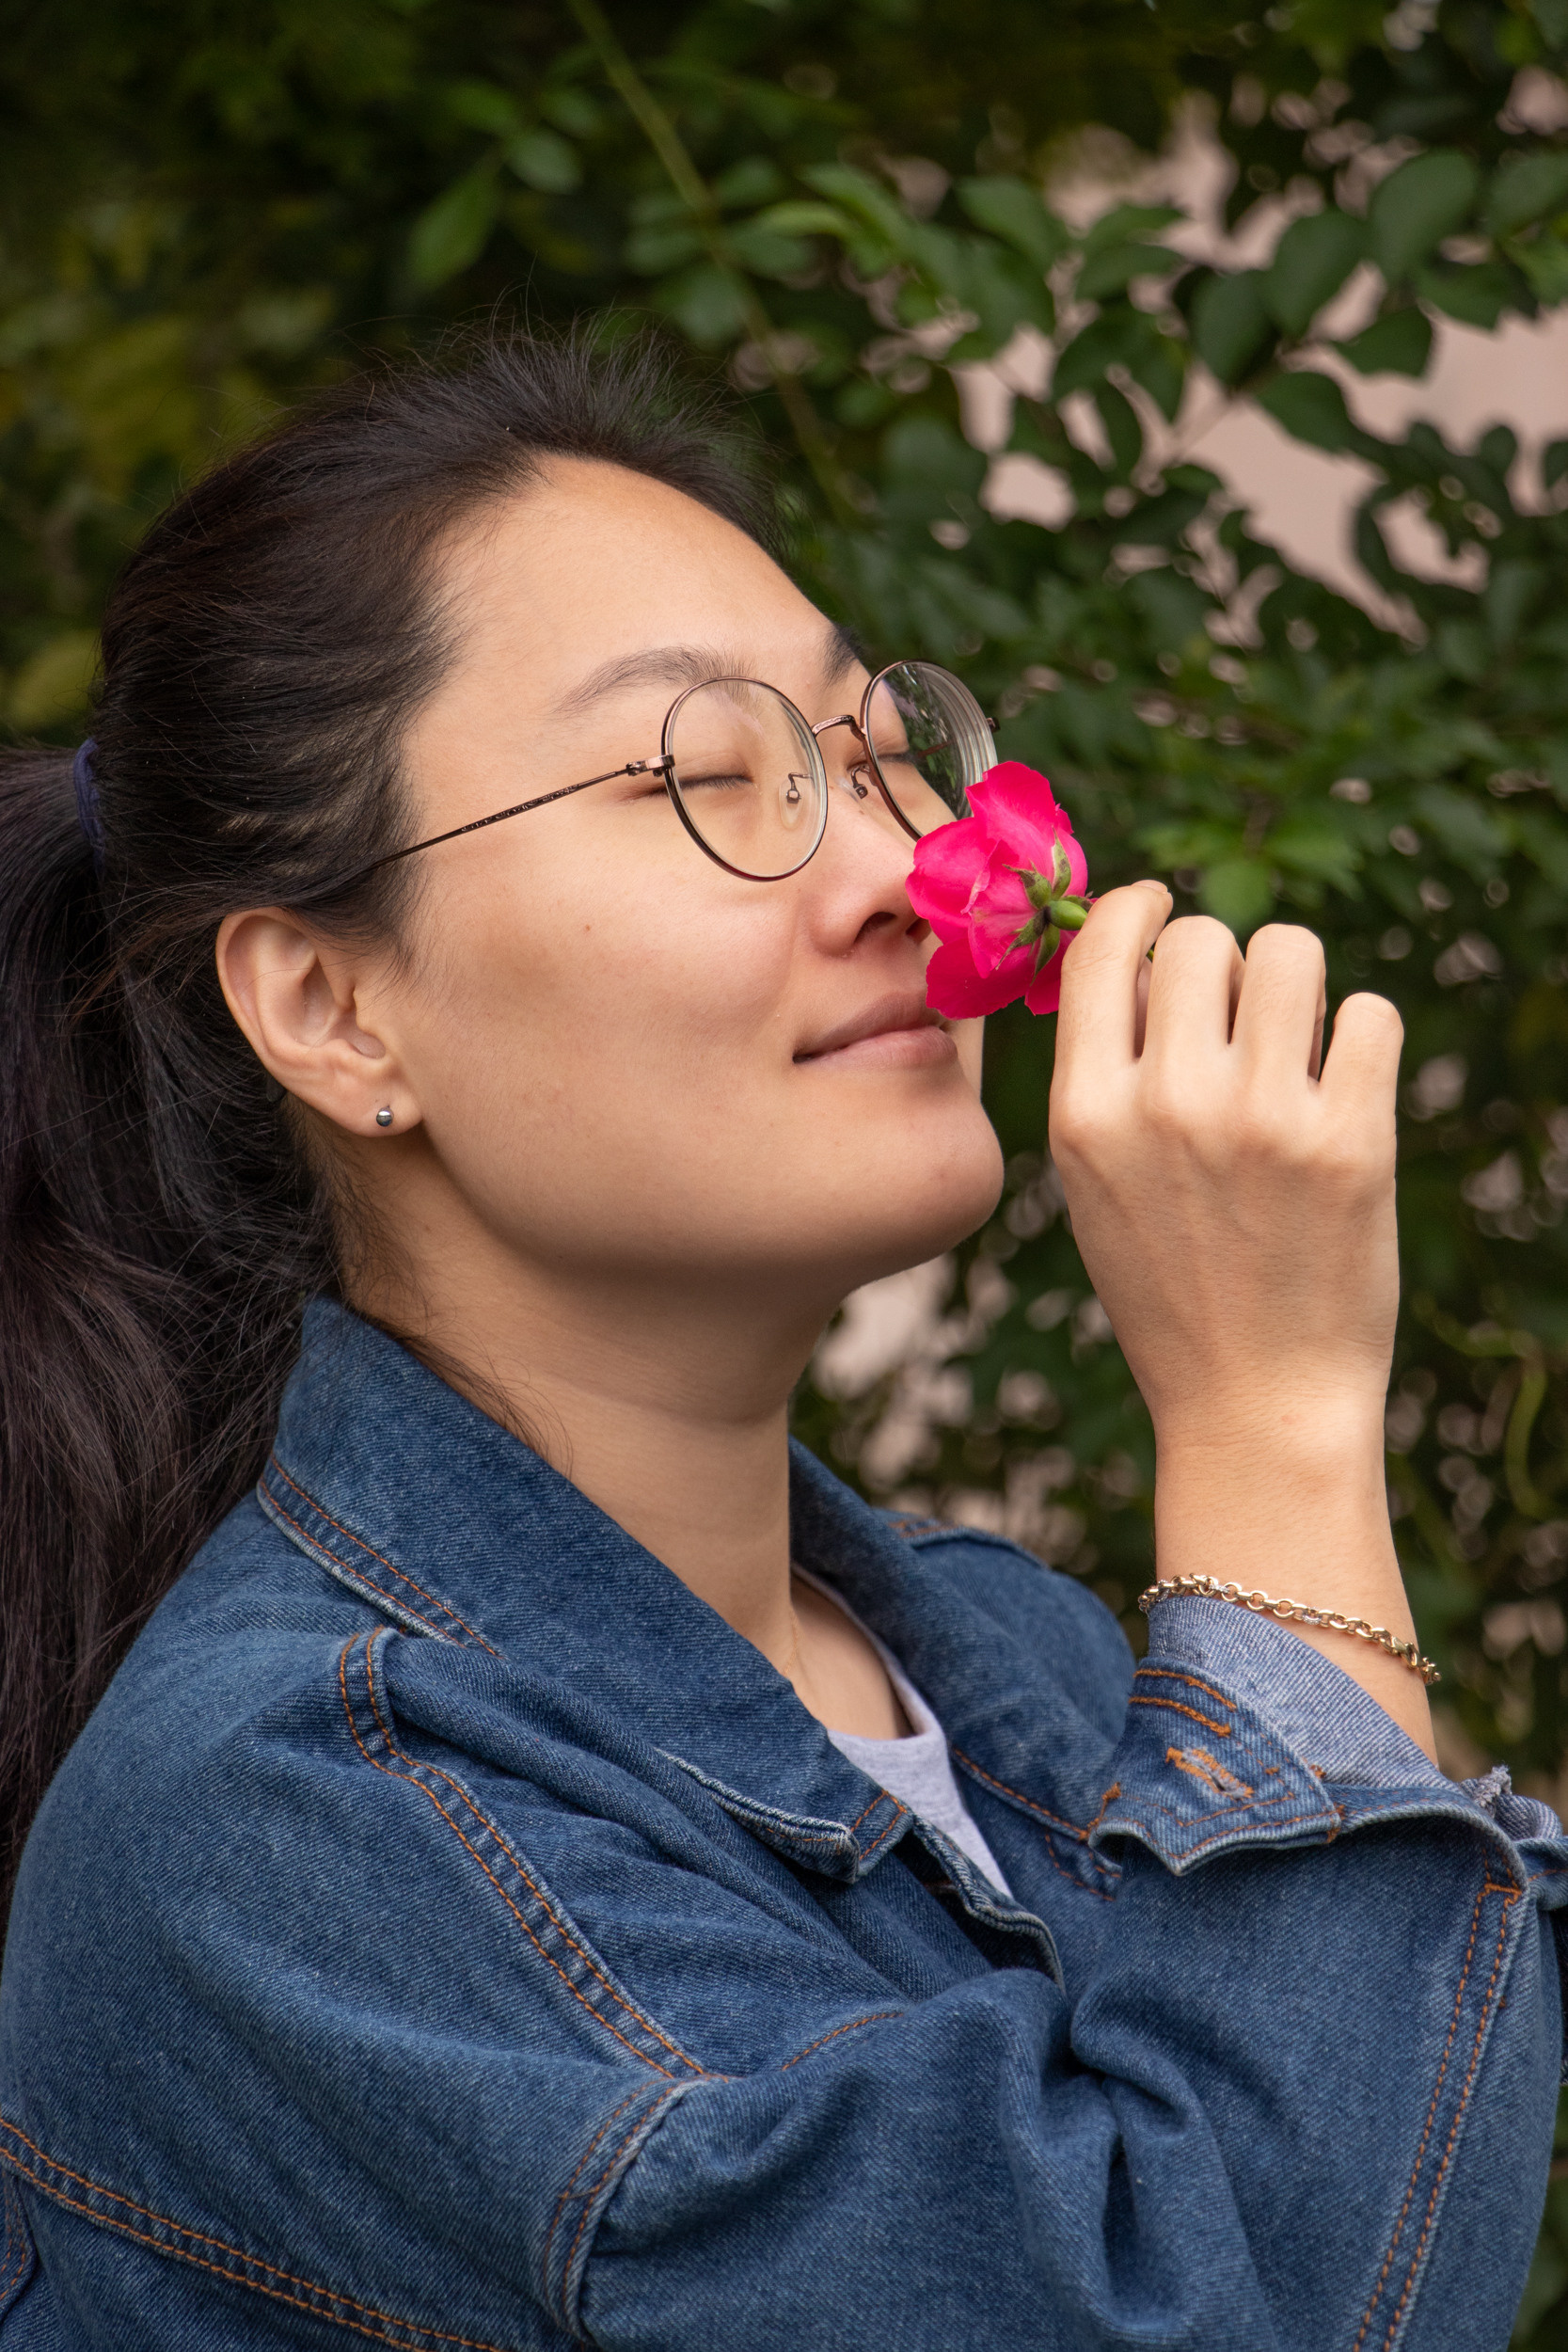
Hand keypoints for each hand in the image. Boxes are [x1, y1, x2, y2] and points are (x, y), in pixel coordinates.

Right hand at [1049, 882, 1432, 1755]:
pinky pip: (1369, 1014)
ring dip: (1296, 985)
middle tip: (1238, 1023)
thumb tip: (1138, 946)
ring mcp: (1261, 1121)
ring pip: (1290, 952)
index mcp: (1084, 1115)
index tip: (1161, 907)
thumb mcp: (1093, 1185)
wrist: (1255, 1402)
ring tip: (1294, 1046)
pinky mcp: (1351, 1142)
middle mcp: (1166, 1106)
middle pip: (1202, 939)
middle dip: (1223, 964)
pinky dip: (1360, 1040)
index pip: (1104, 946)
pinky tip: (1340, 1093)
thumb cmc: (1172, 1288)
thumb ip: (1104, 1073)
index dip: (1137, 908)